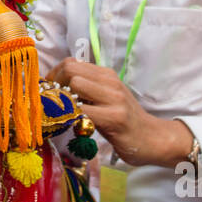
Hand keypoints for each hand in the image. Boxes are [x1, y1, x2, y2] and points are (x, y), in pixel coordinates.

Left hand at [48, 59, 193, 168]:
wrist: (152, 138)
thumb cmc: (124, 120)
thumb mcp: (106, 98)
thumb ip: (87, 90)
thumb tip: (55, 87)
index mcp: (106, 74)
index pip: (71, 63)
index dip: (54, 75)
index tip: (49, 91)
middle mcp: (110, 82)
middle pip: (70, 70)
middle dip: (55, 86)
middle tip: (53, 104)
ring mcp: (114, 99)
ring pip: (75, 86)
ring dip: (63, 100)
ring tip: (64, 113)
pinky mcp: (115, 118)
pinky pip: (84, 111)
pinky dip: (72, 116)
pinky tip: (73, 124)